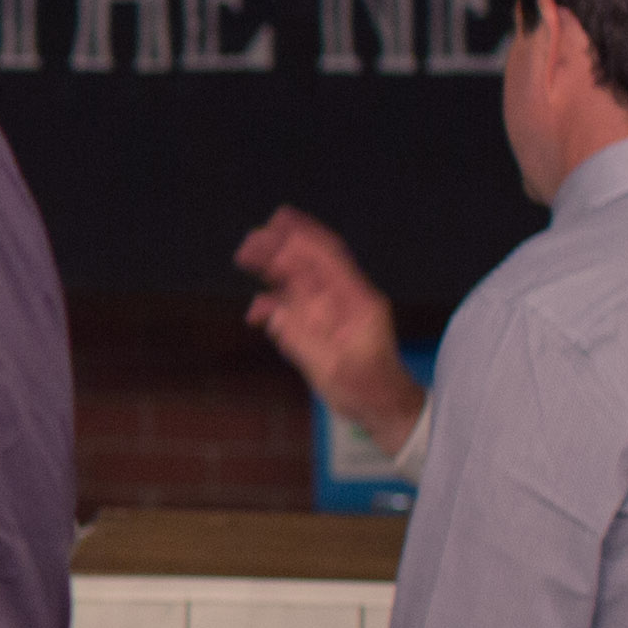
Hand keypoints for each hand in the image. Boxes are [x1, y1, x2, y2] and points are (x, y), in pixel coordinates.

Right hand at [236, 208, 423, 454]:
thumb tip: (272, 313)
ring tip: (245, 256)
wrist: (381, 407)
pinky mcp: (319, 327)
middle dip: (281, 247)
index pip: (329, 259)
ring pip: (300, 280)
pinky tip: (255, 309)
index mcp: (357, 301)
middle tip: (250, 240)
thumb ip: (302, 340)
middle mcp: (344, 300)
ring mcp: (331, 312)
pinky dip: (272, 303)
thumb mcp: (336, 369)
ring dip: (273, 267)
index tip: (280, 220)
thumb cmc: (368, 388)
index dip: (305, 236)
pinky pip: (294, 307)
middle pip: (310, 263)